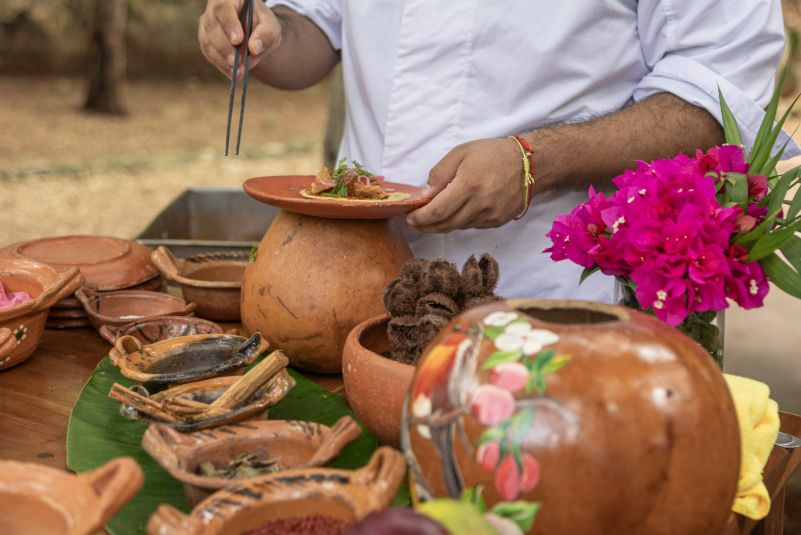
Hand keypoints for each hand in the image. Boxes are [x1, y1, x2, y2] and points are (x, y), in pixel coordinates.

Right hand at [198, 0, 281, 79]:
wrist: (257, 34)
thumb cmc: (264, 26)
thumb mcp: (272, 28)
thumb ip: (266, 35)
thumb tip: (254, 48)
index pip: (223, 8)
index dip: (229, 24)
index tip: (237, 40)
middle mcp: (214, 9)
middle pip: (212, 26)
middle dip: (224, 47)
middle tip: (237, 63)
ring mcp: (207, 24)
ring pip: (207, 42)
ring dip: (222, 59)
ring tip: (238, 72)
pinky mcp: (206, 40)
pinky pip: (209, 54)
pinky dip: (221, 65)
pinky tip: (233, 74)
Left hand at [405, 138, 525, 232]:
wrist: (529, 164)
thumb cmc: (492, 154)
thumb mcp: (461, 153)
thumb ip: (440, 174)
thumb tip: (424, 195)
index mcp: (469, 185)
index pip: (438, 211)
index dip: (420, 218)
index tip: (410, 217)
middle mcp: (480, 204)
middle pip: (446, 224)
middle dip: (426, 226)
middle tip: (415, 222)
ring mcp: (490, 215)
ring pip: (458, 227)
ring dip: (441, 224)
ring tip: (431, 217)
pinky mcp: (497, 221)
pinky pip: (471, 226)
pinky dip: (459, 222)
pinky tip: (455, 212)